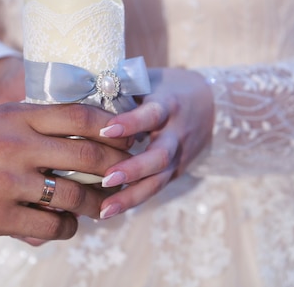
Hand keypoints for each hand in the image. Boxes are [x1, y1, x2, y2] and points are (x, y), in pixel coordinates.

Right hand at [0, 102, 131, 240]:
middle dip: (117, 169)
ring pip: (74, 196)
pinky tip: (65, 226)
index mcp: (17, 116)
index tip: (127, 138)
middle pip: (88, 157)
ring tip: (100, 209)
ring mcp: (8, 182)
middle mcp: (17, 145)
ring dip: (95, 206)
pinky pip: (49, 227)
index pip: (81, 117)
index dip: (113, 128)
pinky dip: (66, 229)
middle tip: (127, 176)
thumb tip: (75, 131)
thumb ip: (30, 122)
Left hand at [97, 68, 213, 218]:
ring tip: (104, 209)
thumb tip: (80, 91)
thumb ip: (122, 89)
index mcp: (168, 105)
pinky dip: (131, 201)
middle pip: (160, 157)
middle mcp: (176, 134)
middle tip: (106, 179)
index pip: (151, 115)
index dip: (131, 123)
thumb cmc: (166, 88)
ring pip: (158, 181)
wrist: (213, 105)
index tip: (105, 129)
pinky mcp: (175, 172)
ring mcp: (178, 157)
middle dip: (133, 170)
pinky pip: (154, 188)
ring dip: (131, 197)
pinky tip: (105, 211)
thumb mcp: (149, 81)